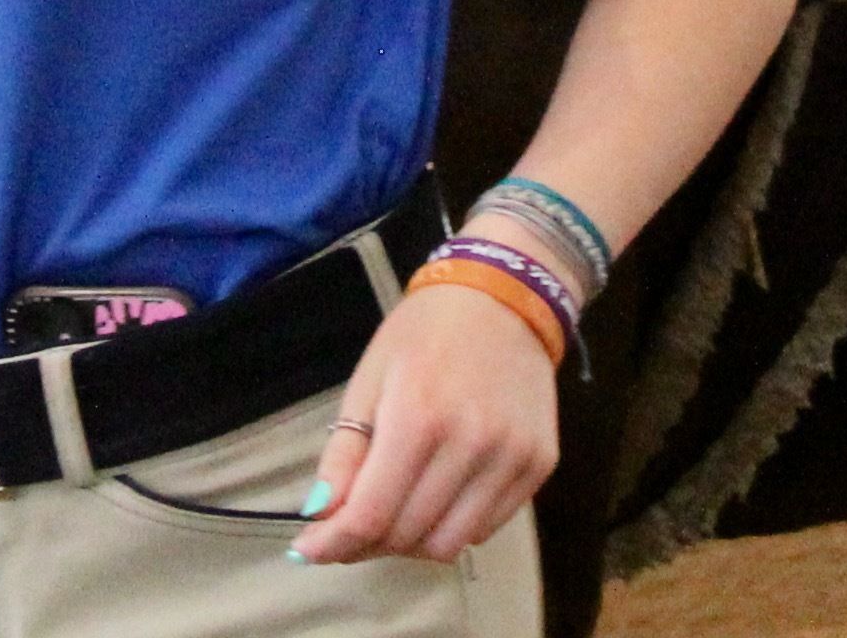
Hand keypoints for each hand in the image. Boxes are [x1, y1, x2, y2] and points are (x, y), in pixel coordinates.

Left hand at [296, 284, 560, 566]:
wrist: (502, 296)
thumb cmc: (424, 333)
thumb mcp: (369, 381)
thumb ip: (344, 454)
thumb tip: (319, 516)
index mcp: (418, 416)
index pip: (371, 515)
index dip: (333, 543)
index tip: (308, 550)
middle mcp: (471, 443)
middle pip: (408, 536)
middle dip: (367, 542)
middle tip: (349, 526)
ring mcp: (511, 458)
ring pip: (450, 544)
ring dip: (412, 541)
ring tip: (396, 510)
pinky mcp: (539, 466)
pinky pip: (487, 528)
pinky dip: (454, 525)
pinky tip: (438, 494)